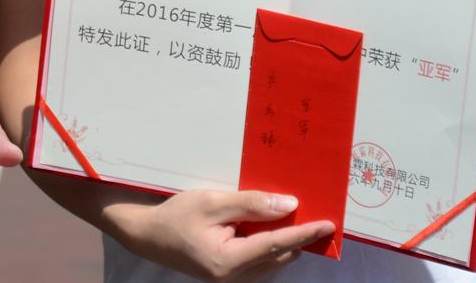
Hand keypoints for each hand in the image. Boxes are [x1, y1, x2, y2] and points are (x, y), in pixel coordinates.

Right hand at [110, 188, 332, 281]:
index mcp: (229, 260)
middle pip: (278, 257)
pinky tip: (276, 234)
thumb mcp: (213, 201)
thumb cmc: (176, 215)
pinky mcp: (226, 276)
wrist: (147, 235)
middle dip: (300, 239)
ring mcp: (230, 280)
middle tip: (320, 221)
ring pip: (271, 264)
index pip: (276, 244)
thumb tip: (288, 205)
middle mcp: (233, 277)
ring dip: (286, 245)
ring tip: (303, 225)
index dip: (304, 232)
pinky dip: (272, 250)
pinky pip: (259, 265)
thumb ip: (251, 204)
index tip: (328, 224)